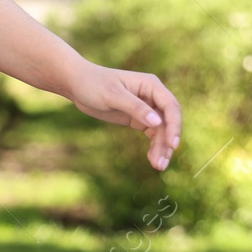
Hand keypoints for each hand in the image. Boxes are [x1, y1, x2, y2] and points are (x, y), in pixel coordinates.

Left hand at [63, 59, 181, 171]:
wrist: (77, 85)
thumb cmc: (94, 84)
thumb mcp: (113, 95)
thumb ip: (135, 107)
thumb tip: (157, 122)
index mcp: (151, 85)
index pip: (170, 106)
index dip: (174, 125)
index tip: (172, 144)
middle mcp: (153, 96)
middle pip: (169, 121)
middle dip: (167, 141)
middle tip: (162, 162)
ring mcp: (147, 108)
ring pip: (162, 131)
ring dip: (162, 148)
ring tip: (158, 166)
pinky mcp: (138, 118)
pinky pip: (152, 134)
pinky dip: (154, 146)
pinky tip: (152, 159)